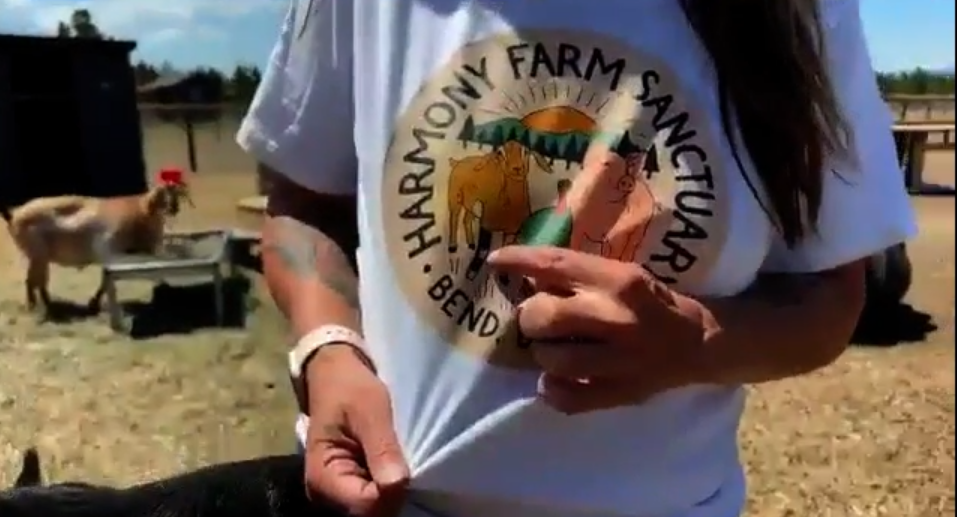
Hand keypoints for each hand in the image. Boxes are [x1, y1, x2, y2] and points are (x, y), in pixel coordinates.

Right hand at [303, 345, 409, 516]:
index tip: (407, 465)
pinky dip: (391, 486)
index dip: (393, 492)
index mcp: (323, 477)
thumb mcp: (370, 410)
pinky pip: (376, 499)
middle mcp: (326, 496)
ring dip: (394, 490)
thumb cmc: (349, 388)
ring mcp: (338, 495)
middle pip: (372, 513)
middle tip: (408, 460)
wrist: (335, 376)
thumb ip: (382, 448)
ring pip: (377, 509)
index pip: (366, 506)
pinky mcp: (351, 489)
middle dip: (395, 493)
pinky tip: (397, 465)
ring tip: (403, 460)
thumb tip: (396, 484)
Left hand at [488, 246, 705, 413]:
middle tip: (539, 319)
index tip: (495, 261)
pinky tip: (558, 380)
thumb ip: (580, 275)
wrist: (698, 343)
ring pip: (550, 359)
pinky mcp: (618, 393)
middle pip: (543, 315)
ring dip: (543, 353)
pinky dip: (553, 389)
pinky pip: (566, 398)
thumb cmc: (651, 303)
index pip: (555, 264)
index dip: (518, 260)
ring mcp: (618, 360)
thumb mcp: (622, 275)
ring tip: (553, 349)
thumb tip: (525, 274)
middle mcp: (615, 318)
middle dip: (531, 316)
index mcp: (618, 281)